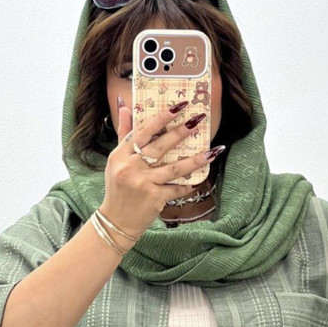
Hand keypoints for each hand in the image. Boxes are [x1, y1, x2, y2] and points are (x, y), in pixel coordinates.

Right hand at [100, 101, 223, 248]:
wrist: (116, 221)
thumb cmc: (118, 188)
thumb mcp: (115, 161)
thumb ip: (123, 134)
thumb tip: (125, 106)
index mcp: (121, 155)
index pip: (143, 131)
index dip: (161, 118)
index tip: (178, 107)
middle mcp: (131, 167)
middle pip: (160, 147)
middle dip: (181, 132)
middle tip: (197, 120)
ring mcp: (143, 184)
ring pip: (174, 168)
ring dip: (195, 160)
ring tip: (212, 151)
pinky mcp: (154, 199)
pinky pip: (176, 189)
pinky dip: (187, 185)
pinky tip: (199, 179)